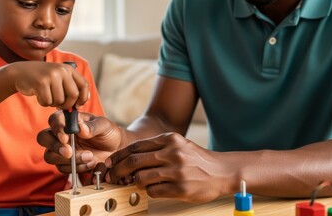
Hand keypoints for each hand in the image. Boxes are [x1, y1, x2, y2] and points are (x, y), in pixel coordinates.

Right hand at [6, 61, 88, 108]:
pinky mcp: (41, 83)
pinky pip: (47, 101)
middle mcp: (61, 70)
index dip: (83, 98)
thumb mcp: (58, 77)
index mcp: (68, 69)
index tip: (78, 105)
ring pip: (60, 100)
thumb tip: (80, 104)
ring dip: (53, 103)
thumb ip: (70, 87)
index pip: (84, 85)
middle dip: (67, 104)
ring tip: (46, 95)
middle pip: (73, 95)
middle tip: (60, 106)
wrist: (19, 72)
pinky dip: (43, 103)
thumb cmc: (41, 79)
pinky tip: (38, 95)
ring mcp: (51, 76)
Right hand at [37, 110, 122, 175]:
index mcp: (69, 120)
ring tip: (90, 157)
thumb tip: (80, 127)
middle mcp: (61, 134)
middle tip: (69, 152)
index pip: (54, 120)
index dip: (57, 129)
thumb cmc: (108, 133)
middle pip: (44, 138)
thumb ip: (92, 126)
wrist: (116, 149)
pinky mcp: (65, 163)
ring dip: (68, 160)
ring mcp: (61, 149)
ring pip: (50, 156)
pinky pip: (62, 168)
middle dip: (55, 146)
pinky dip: (76, 168)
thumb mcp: (104, 126)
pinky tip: (91, 163)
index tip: (66, 138)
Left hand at [104, 133, 231, 202]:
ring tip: (136, 183)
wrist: (222, 171)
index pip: (135, 147)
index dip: (118, 156)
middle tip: (112, 177)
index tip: (110, 163)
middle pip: (134, 162)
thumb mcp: (178, 144)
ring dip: (134, 182)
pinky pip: (153, 191)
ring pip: (141, 178)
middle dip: (118, 170)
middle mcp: (172, 153)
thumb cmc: (196, 159)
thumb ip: (156, 149)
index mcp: (170, 139)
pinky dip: (148, 191)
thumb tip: (128, 159)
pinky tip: (154, 188)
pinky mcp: (180, 188)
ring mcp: (176, 171)